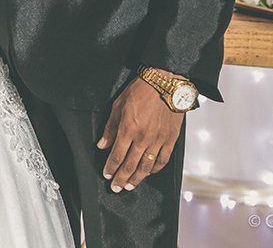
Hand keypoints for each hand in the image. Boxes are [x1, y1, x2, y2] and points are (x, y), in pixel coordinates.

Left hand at [96, 73, 184, 192]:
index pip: (117, 155)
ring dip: (137, 179)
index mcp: (128, 129)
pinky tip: (148, 173)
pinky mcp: (170, 140)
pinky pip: (162, 160)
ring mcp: (158, 140)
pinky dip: (154, 169)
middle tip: (116, 187)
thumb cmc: (141, 91)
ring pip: (146, 166)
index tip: (107, 174)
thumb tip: (102, 144)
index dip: (111, 167)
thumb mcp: (118, 106)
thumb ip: (110, 128)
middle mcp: (143, 138)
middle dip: (121, 178)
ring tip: (129, 186)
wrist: (165, 84)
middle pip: (130, 165)